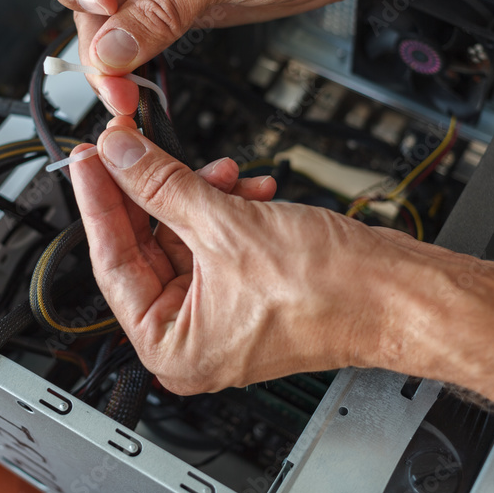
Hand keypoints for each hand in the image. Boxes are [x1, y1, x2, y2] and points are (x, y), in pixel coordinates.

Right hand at [39, 0, 365, 115]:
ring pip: (117, 27)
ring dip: (117, 62)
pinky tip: (142, 85)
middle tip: (113, 82)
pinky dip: (142, 65)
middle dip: (97, 42)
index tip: (100, 11)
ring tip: (127, 94)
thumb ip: (162, 10)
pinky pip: (149, 40)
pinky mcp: (188, 7)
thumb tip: (112, 48)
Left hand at [70, 122, 493, 464]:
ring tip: (224, 171)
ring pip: (185, 235)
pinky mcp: (249, 289)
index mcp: (172, 347)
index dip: (98, 202)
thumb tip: (119, 156)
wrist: (404, 292)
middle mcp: (192, 338)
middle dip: (156, 191)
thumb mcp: (227, 225)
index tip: (89, 159)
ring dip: (201, 194)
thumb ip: (161, 185)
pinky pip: (218, 238)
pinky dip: (229, 208)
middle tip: (136, 145)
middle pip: (147, 246)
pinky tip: (251, 187)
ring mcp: (222, 314)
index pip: (112, 263)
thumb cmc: (335, 292)